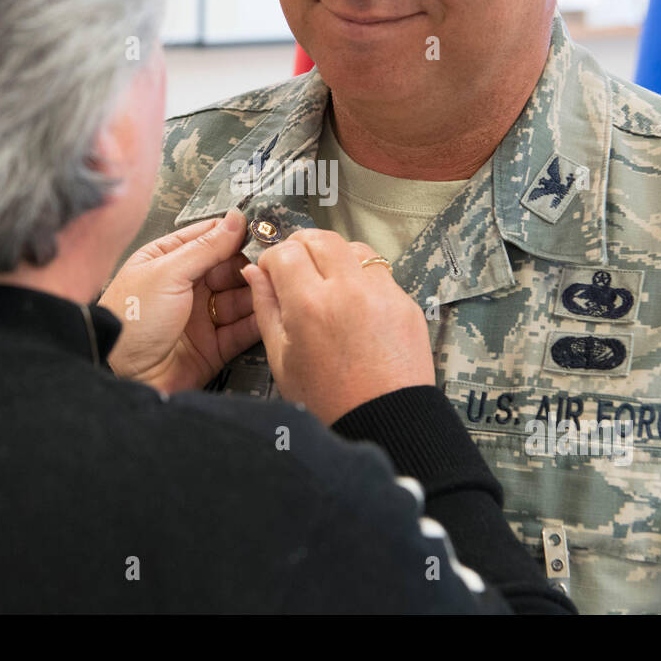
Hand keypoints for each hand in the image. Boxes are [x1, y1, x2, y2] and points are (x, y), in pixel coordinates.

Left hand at [100, 209, 259, 393]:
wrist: (120, 374)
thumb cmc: (130, 319)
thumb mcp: (168, 272)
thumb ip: (206, 247)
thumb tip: (234, 220)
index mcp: (167, 260)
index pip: (209, 239)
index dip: (235, 235)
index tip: (262, 230)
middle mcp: (185, 287)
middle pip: (229, 269)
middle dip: (249, 266)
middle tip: (272, 263)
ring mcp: (200, 317)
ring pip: (239, 299)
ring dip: (256, 293)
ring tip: (274, 286)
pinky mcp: (212, 347)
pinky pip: (241, 331)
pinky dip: (256, 322)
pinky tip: (270, 311)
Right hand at [241, 229, 435, 424]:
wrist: (385, 422)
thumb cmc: (328, 400)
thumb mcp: (281, 359)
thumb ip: (266, 308)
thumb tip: (254, 273)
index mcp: (310, 305)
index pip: (285, 252)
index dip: (271, 259)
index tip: (271, 274)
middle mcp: (349, 290)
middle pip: (320, 238)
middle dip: (301, 247)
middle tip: (295, 269)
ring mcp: (383, 293)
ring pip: (353, 247)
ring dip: (335, 256)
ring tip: (327, 283)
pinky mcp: (405, 303)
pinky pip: (379, 272)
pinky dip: (362, 277)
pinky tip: (354, 304)